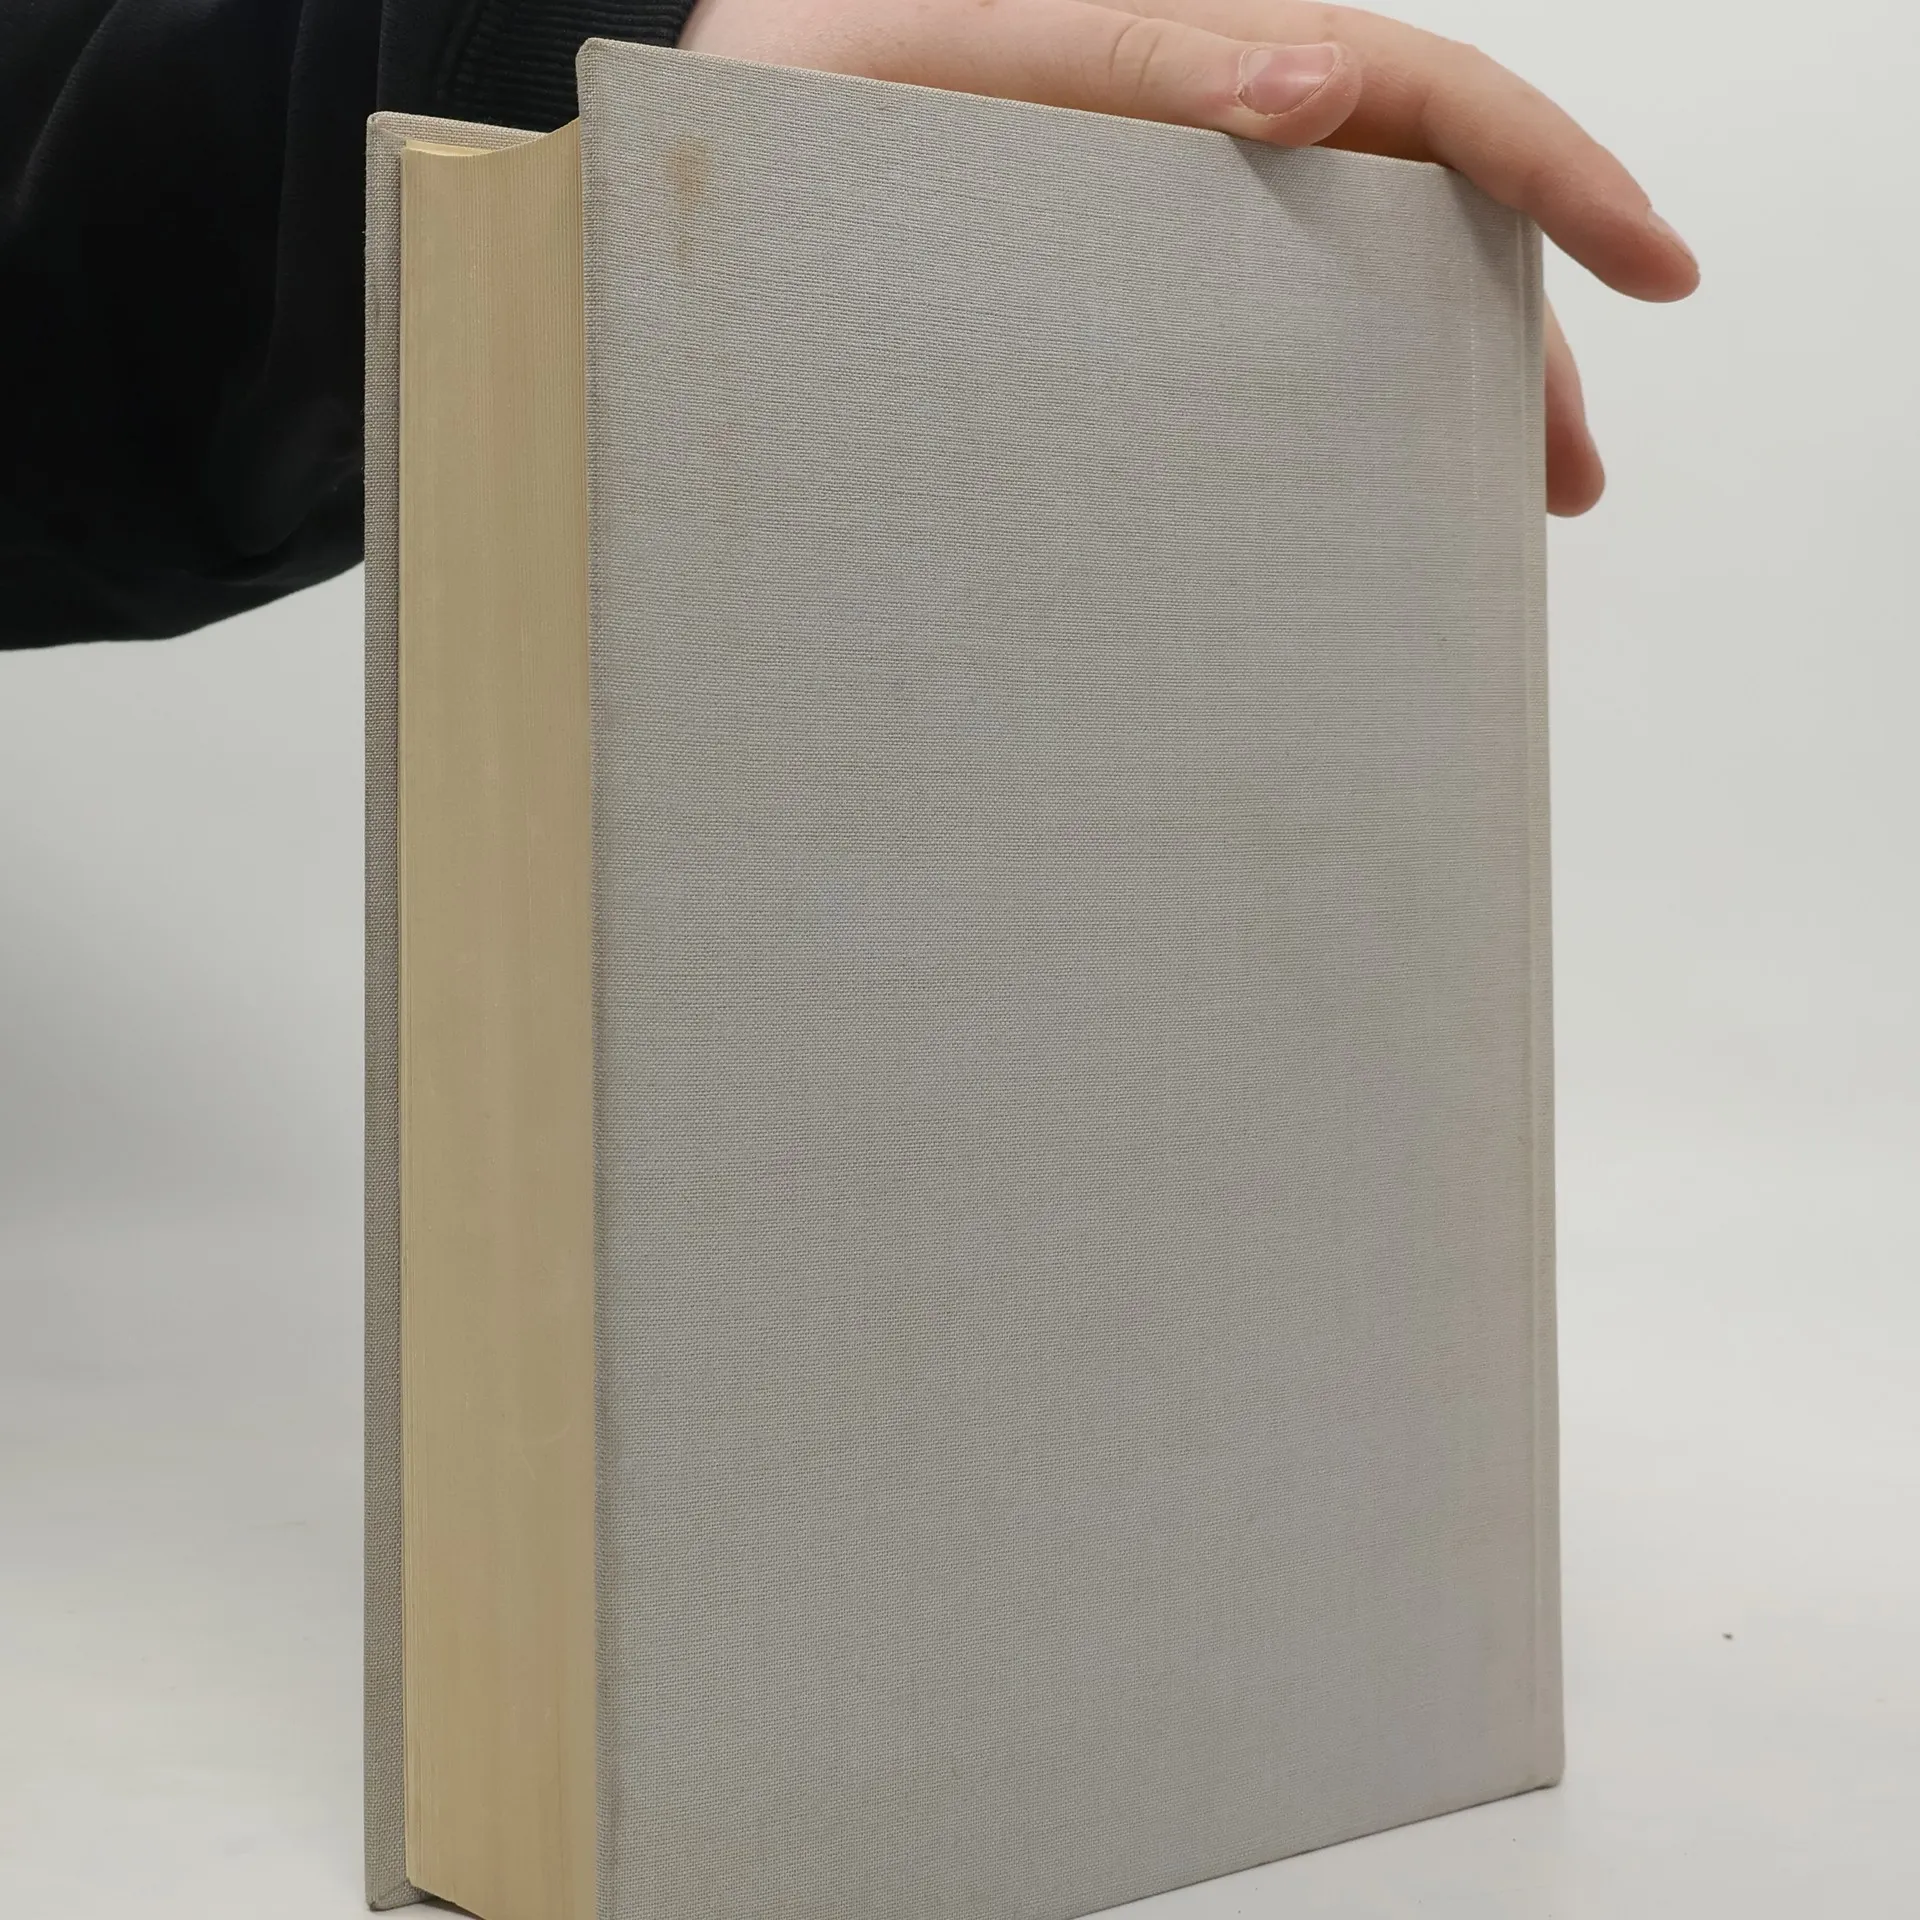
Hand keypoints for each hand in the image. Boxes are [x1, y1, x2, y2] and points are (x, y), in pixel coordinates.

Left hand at [680, 0, 1699, 515]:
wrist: (599, 266)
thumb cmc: (695, 184)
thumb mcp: (850, 94)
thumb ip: (1073, 59)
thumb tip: (1303, 83)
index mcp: (1087, 53)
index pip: (1360, 77)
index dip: (1520, 156)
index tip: (1640, 259)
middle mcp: (1115, 122)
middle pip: (1377, 187)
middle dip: (1506, 309)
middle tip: (1568, 470)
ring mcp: (1100, 221)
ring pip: (1320, 275)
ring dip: (1429, 378)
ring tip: (1505, 501)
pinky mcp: (1073, 313)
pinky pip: (1231, 341)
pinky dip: (1309, 413)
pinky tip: (1356, 496)